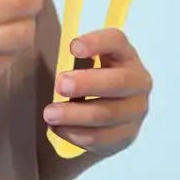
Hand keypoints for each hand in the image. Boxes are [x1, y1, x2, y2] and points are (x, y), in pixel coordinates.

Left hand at [42, 28, 151, 157]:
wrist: (99, 120)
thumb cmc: (85, 83)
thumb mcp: (81, 64)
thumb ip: (68, 56)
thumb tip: (41, 43)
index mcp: (125, 55)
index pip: (117, 42)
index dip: (97, 42)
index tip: (73, 48)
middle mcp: (137, 82)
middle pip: (119, 81)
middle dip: (87, 83)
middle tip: (60, 85)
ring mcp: (135, 111)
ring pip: (108, 114)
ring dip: (75, 114)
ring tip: (50, 113)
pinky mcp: (125, 136)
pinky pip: (101, 137)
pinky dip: (76, 133)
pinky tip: (58, 128)